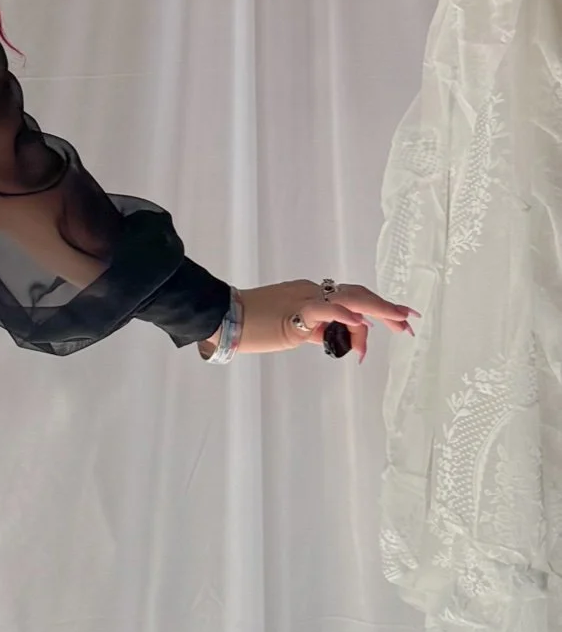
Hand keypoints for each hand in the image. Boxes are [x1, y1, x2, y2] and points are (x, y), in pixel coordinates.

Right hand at [209, 279, 415, 361]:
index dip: (376, 311)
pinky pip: (326, 310)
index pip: (351, 301)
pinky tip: (363, 323)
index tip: (395, 325)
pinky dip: (346, 314)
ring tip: (400, 322)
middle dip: (387, 309)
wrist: (223, 316)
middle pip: (359, 296)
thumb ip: (314, 331)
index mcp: (311, 294)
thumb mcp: (290, 330)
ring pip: (351, 299)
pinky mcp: (295, 311)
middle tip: (408, 323)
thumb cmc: (251, 324)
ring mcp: (305, 299)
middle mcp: (313, 291)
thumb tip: (334, 340)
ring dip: (379, 310)